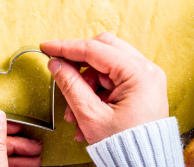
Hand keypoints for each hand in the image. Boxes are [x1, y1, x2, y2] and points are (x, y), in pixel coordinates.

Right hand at [40, 32, 168, 144]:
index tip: (46, 47)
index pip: (95, 49)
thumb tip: (56, 63)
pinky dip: (96, 92)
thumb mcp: (92, 116)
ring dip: (85, 84)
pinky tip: (84, 116)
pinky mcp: (142, 88)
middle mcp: (146, 69)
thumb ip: (71, 85)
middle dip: (78, 64)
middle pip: (103, 49)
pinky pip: (113, 80)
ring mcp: (146, 78)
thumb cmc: (125, 146)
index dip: (67, 47)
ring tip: (72, 114)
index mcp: (139, 73)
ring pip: (106, 66)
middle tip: (59, 71)